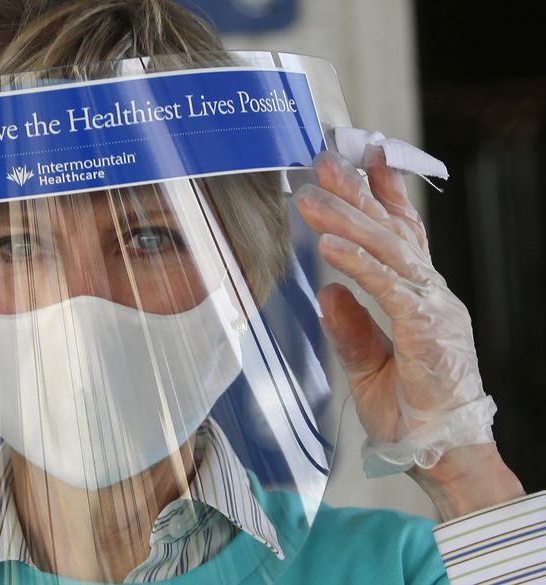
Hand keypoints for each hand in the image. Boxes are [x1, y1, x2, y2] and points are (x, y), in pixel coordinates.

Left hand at [295, 147, 522, 518]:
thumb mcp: (366, 367)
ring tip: (314, 195)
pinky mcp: (426, 328)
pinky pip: (386, 286)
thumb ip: (350, 328)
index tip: (367, 161)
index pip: (404, 238)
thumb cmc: (412, 414)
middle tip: (327, 162)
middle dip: (358, 194)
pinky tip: (330, 244)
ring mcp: (433, 308)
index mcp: (421, 300)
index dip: (386, 197)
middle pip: (392, 232)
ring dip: (349, 219)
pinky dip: (358, 263)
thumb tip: (326, 290)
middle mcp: (431, 294)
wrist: (445, 454)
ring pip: (388, 250)